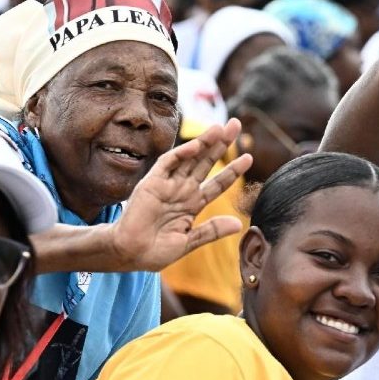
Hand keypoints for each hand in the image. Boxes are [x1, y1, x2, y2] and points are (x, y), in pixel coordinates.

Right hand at [107, 119, 251, 270]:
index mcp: (191, 204)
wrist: (130, 254)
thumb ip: (212, 231)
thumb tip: (238, 224)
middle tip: (236, 125)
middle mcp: (181, 191)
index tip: (248, 157)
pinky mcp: (151, 183)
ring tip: (221, 128)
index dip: (232, 170)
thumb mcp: (189, 242)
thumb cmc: (155, 252)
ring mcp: (167, 185)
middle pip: (205, 163)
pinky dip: (181, 153)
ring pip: (190, 158)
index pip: (216, 183)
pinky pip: (168, 163)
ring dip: (205, 142)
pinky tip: (197, 144)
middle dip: (221, 144)